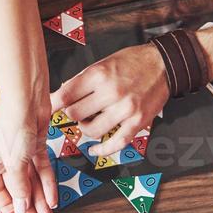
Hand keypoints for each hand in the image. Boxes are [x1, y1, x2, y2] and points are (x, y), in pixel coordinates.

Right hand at [0, 89, 56, 212]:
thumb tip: (20, 207)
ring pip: (31, 181)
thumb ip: (18, 186)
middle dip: (28, 207)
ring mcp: (20, 152)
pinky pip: (41, 169)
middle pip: (17, 189)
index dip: (9, 207)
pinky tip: (52, 198)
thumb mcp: (14, 162)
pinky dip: (48, 183)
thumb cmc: (12, 124)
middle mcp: (4, 159)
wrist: (26, 96)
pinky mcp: (34, 145)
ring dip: (40, 199)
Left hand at [51, 45, 167, 156]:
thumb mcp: (103, 62)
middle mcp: (111, 92)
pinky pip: (115, 143)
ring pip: (91, 131)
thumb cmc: (133, 61)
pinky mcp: (137, 122)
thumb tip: (61, 94)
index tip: (48, 109)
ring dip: (86, 128)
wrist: (164, 64)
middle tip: (76, 111)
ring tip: (90, 121)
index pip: (65, 95)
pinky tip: (95, 150)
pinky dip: (102, 150)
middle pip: (75, 114)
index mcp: (99, 74)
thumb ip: (83, 79)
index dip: (53, 104)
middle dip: (72, 114)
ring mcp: (125, 109)